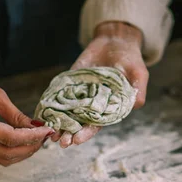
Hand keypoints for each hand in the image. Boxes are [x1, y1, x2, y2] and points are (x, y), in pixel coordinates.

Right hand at [0, 50, 53, 165]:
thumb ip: (16, 114)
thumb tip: (36, 126)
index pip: (9, 138)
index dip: (31, 137)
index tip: (46, 130)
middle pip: (7, 154)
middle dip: (30, 148)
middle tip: (45, 136)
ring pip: (2, 158)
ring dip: (23, 152)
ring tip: (38, 138)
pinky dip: (13, 151)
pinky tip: (24, 140)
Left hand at [52, 21, 147, 147]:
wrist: (116, 40)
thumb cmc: (131, 59)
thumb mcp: (139, 74)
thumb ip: (137, 91)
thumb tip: (136, 105)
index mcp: (109, 108)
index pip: (96, 125)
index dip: (86, 133)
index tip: (77, 140)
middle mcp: (92, 104)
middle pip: (78, 123)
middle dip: (69, 133)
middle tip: (60, 142)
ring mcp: (80, 93)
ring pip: (66, 112)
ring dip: (57, 123)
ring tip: (50, 132)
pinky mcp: (70, 82)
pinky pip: (58, 94)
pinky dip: (50, 104)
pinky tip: (42, 113)